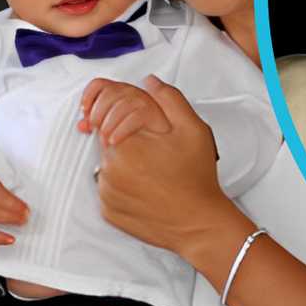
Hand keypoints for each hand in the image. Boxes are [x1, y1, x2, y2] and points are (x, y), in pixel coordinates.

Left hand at [95, 75, 228, 253]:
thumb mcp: (192, 129)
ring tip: (153, 173)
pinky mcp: (108, 212)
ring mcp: (106, 193)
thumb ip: (169, 98)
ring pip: (106, 167)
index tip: (142, 132)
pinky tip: (146, 189)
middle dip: (126, 141)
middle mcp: (109, 169)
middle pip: (107, 142)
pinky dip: (122, 187)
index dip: (125, 121)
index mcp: (125, 144)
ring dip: (124, 165)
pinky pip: (108, 191)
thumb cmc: (197, 179)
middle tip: (154, 155)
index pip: (109, 118)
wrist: (199, 224)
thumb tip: (148, 82)